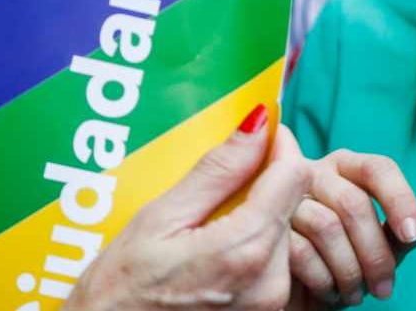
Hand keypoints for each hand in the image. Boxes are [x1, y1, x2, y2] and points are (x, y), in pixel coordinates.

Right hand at [63, 105, 307, 310]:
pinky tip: (216, 248)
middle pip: (292, 203)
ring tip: (211, 222)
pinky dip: (255, 244)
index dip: (279, 146)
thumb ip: (217, 170)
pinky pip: (277, 263)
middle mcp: (271, 281)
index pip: (294, 176)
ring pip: (285, 231)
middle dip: (266, 181)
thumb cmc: (120, 291)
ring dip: (260, 214)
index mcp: (245, 249)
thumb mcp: (159, 219)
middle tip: (221, 182)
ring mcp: (271, 304)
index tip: (259, 135)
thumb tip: (258, 122)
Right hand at [284, 150, 415, 307]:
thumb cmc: (341, 262)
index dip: (400, 199)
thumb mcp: (378, 248)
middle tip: (383, 289)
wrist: (297, 291)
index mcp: (347, 168)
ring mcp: (285, 198)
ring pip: (326, 225)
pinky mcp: (264, 228)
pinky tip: (328, 292)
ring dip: (348, 270)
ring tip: (353, 294)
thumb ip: (400, 233)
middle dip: (376, 253)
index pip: (378, 169)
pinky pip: (300, 250)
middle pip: (354, 202)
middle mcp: (315, 172)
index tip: (413, 235)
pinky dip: (322, 279)